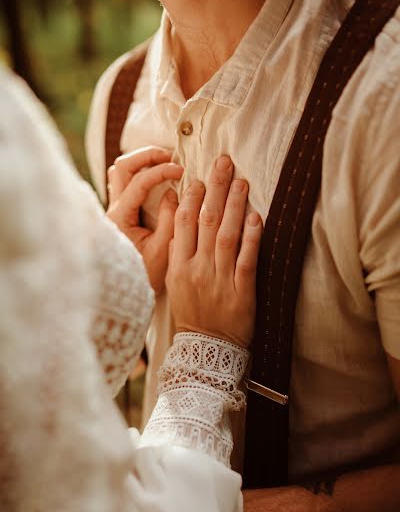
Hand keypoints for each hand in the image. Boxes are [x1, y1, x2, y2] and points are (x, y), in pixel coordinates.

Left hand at [107, 147, 182, 293]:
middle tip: (171, 157)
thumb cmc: (145, 276)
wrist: (126, 294)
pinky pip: (126, 184)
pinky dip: (141, 175)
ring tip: (165, 164)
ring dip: (142, 163)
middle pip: (123, 166)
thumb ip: (171, 219)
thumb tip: (174, 192)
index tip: (183, 172)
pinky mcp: (120, 215)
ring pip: (120, 172)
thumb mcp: (164, 249)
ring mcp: (114, 211)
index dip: (162, 171)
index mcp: (120, 218)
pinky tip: (159, 180)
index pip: (140, 182)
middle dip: (147, 156)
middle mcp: (112, 211)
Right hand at [166, 155, 262, 348]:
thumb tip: (181, 224)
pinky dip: (251, 237)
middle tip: (223, 162)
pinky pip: (246, 260)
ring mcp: (219, 280)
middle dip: (215, 189)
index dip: (191, 198)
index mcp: (178, 267)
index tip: (198, 177)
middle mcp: (197, 269)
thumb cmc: (191, 313)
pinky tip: (255, 216)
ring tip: (241, 181)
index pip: (183, 224)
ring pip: (226, 236)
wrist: (206, 348)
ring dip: (234, 206)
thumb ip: (178, 254)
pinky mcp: (241, 292)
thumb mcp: (175, 284)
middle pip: (206, 222)